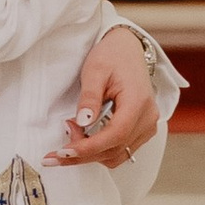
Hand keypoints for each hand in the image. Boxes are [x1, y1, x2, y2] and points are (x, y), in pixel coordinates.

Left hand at [45, 21, 161, 169]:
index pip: (115, 135)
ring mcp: (146, 126)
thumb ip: (89, 97)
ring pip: (117, 155)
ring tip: (70, 135)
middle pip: (115, 149)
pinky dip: (100, 149)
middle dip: (84, 153)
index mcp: (138, 102)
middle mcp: (147, 119)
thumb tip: (82, 122)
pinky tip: (83, 138)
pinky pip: (120, 149)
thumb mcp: (95, 70)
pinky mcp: (141, 130)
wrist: (127, 50)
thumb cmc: (112, 56)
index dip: (89, 147)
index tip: (66, 151)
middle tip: (57, 149)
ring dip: (91, 154)